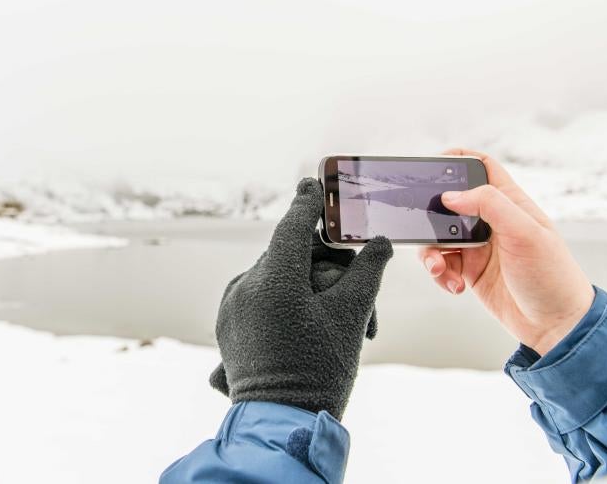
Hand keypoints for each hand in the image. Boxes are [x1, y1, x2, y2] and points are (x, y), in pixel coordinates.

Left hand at [209, 178, 391, 419]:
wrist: (280, 422)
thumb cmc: (318, 371)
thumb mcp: (350, 318)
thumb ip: (366, 272)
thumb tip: (378, 243)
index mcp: (272, 280)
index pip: (292, 226)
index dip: (308, 203)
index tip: (315, 184)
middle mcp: (245, 286)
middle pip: (292, 257)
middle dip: (326, 270)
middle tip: (357, 301)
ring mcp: (232, 305)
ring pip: (278, 278)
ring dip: (308, 289)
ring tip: (338, 326)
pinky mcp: (229, 323)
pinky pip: (261, 297)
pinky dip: (286, 302)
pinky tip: (308, 327)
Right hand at [419, 149, 593, 354]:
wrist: (554, 325)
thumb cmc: (552, 277)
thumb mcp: (525, 233)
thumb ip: (490, 205)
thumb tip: (451, 195)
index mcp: (509, 203)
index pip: (481, 167)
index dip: (457, 160)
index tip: (431, 167)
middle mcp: (491, 222)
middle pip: (448, 204)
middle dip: (431, 217)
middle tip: (424, 229)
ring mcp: (478, 246)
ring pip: (438, 237)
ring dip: (431, 253)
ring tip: (441, 269)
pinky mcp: (469, 270)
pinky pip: (441, 264)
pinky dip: (440, 274)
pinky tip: (455, 285)